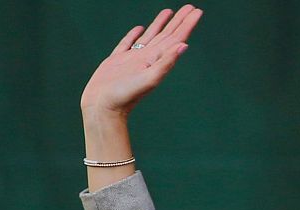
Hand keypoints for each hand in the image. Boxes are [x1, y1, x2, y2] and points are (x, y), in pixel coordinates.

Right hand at [80, 5, 202, 117]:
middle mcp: (148, 58)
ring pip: (150, 36)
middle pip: (167, 35)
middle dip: (179, 21)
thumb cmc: (124, 97)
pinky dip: (135, 34)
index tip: (197, 11)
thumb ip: (166, 63)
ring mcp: (133, 59)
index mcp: (156, 60)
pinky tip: (139, 28)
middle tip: (191, 7)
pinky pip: (128, 43)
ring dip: (161, 24)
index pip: (176, 38)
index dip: (187, 25)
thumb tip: (184, 46)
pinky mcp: (117, 61)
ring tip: (169, 12)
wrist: (102, 108)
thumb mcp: (148, 79)